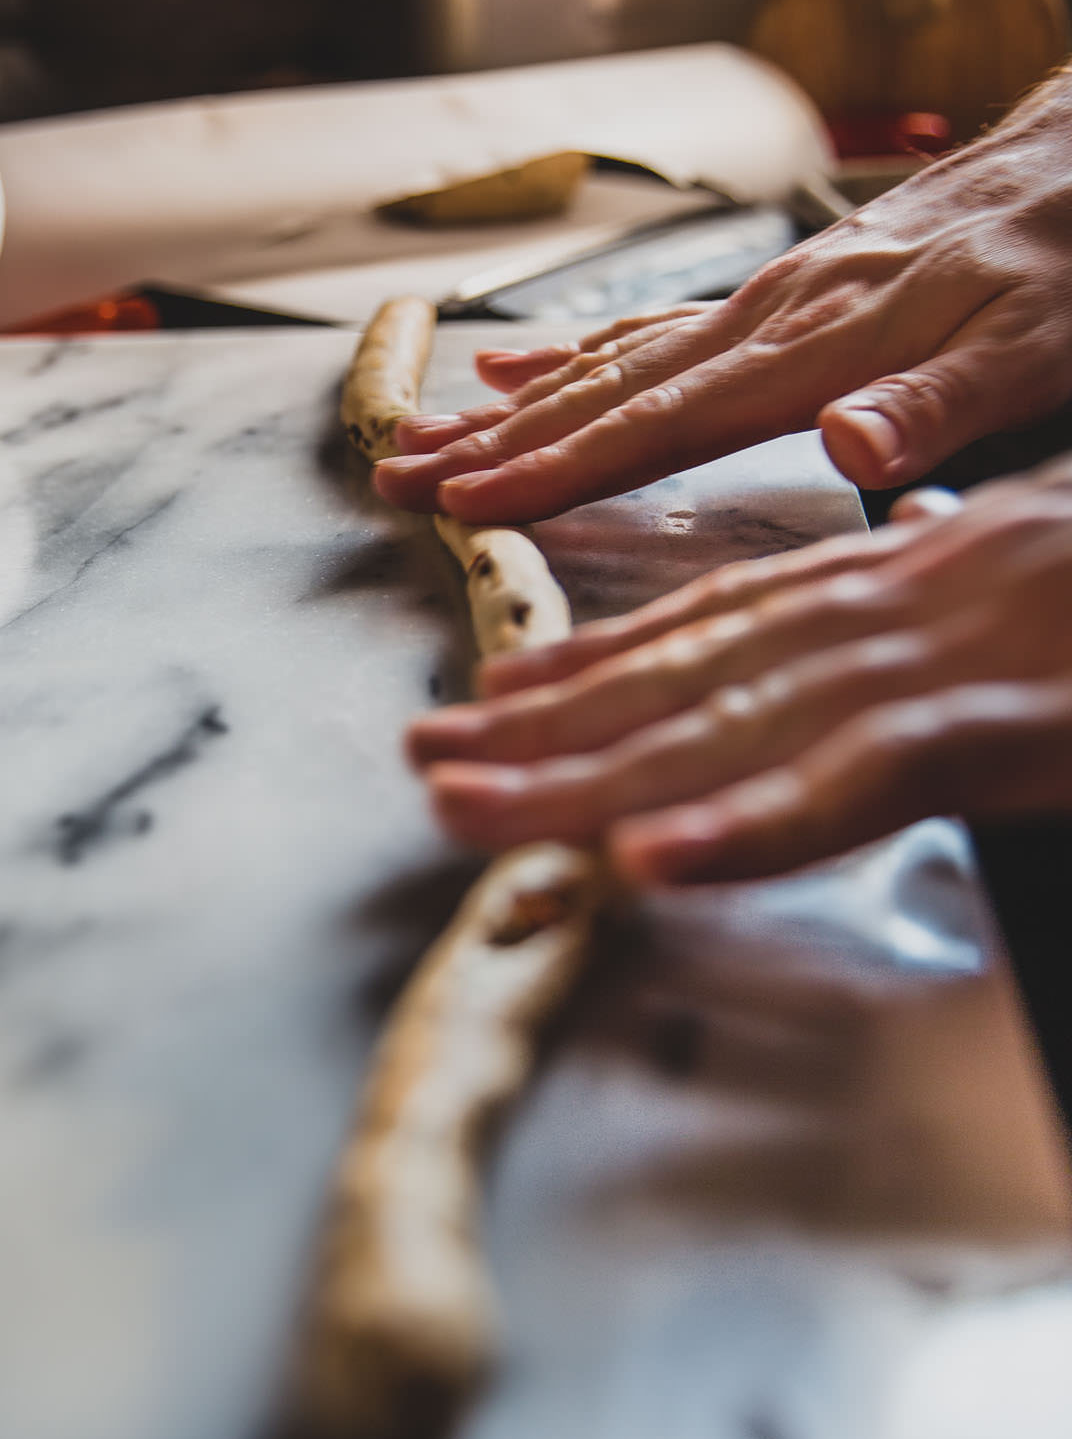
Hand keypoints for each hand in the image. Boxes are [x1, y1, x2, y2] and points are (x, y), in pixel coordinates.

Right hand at [374, 72, 1071, 522]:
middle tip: (397, 482)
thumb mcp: (1035, 348)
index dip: (558, 470)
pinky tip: (518, 366)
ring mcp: (754, 307)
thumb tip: (849, 447)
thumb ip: (938, 402)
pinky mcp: (765, 300)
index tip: (471, 504)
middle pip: (602, 393)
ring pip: (605, 361)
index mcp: (810, 351)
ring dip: (508, 407)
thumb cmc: (1062, 270)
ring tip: (420, 435)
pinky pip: (643, 329)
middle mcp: (760, 323)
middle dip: (493, 445)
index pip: (658, 424)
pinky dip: (569, 354)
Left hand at [405, 466, 1071, 884]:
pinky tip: (657, 857)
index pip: (711, 623)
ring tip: (471, 807)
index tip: (493, 701)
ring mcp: (942, 657)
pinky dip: (757, 817)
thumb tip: (833, 666)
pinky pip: (863, 776)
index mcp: (889, 581)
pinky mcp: (1010, 716)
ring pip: (731, 721)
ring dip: (591, 770)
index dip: (596, 665)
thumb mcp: (1009, 599)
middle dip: (546, 726)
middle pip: (687, 674)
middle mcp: (887, 605)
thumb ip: (909, 644)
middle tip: (428, 763)